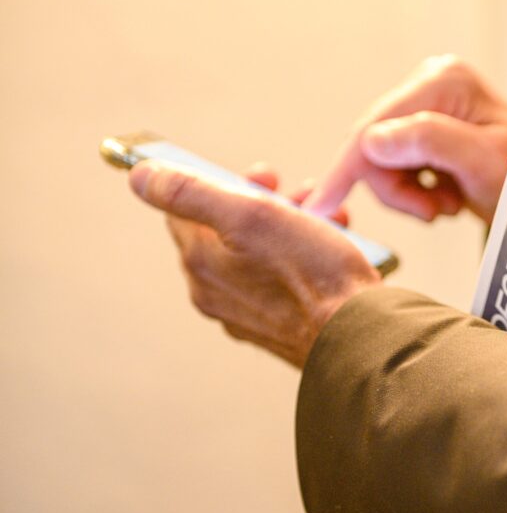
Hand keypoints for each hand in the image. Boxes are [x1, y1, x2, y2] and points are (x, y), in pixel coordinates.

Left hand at [130, 160, 379, 367]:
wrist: (359, 335)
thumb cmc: (314, 275)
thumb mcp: (252, 216)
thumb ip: (191, 193)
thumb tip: (140, 177)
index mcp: (201, 265)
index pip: (185, 211)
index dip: (220, 183)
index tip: (257, 176)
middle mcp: (215, 294)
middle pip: (225, 232)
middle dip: (261, 203)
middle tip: (296, 192)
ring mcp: (247, 314)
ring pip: (257, 254)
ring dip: (288, 226)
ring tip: (325, 218)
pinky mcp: (279, 327)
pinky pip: (280, 281)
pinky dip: (302, 258)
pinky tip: (332, 249)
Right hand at [303, 54, 506, 224]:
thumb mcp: (483, 164)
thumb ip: (430, 144)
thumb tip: (372, 141)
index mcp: (443, 81)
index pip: (376, 127)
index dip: (345, 168)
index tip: (319, 207)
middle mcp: (432, 84)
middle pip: (374, 144)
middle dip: (396, 187)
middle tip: (433, 212)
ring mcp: (430, 106)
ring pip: (383, 162)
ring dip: (410, 194)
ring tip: (447, 205)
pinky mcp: (429, 130)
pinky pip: (398, 167)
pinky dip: (417, 192)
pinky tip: (447, 197)